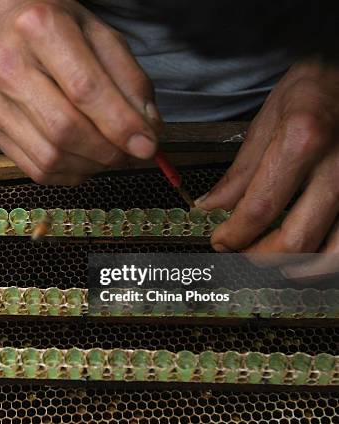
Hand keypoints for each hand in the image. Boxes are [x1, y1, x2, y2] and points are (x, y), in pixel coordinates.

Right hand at [0, 0, 161, 184]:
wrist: (12, 29)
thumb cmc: (62, 31)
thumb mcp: (104, 38)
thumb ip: (130, 84)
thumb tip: (146, 133)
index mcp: (40, 28)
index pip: (84, 88)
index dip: (120, 124)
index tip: (146, 145)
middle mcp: (7, 64)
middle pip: (64, 128)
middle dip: (106, 151)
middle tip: (129, 152)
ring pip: (50, 156)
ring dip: (90, 165)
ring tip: (108, 154)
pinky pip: (36, 169)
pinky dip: (70, 173)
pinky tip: (84, 159)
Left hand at [196, 58, 338, 253]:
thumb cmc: (316, 86)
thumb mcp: (269, 119)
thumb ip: (240, 170)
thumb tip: (213, 205)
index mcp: (302, 141)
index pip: (259, 207)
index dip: (234, 234)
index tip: (221, 240)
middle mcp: (337, 165)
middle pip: (296, 238)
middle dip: (261, 256)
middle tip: (242, 251)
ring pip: (332, 251)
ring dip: (299, 266)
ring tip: (275, 260)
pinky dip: (329, 257)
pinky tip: (311, 254)